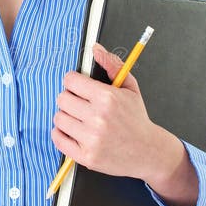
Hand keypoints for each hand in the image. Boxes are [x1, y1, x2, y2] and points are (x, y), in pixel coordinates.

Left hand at [50, 42, 198, 205]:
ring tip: (80, 119)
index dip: (74, 82)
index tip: (78, 87)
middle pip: (62, 99)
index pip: (71, 81)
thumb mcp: (130, 88)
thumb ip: (112, 65)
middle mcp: (98, 118)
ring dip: (66, 117)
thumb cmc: (136, 119)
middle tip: (80, 104)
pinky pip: (58, 139)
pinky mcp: (86, 156)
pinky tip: (74, 132)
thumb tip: (95, 49)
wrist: (147, 152)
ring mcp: (91, 139)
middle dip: (70, 99)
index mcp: (108, 98)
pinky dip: (61, 134)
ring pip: (58, 118)